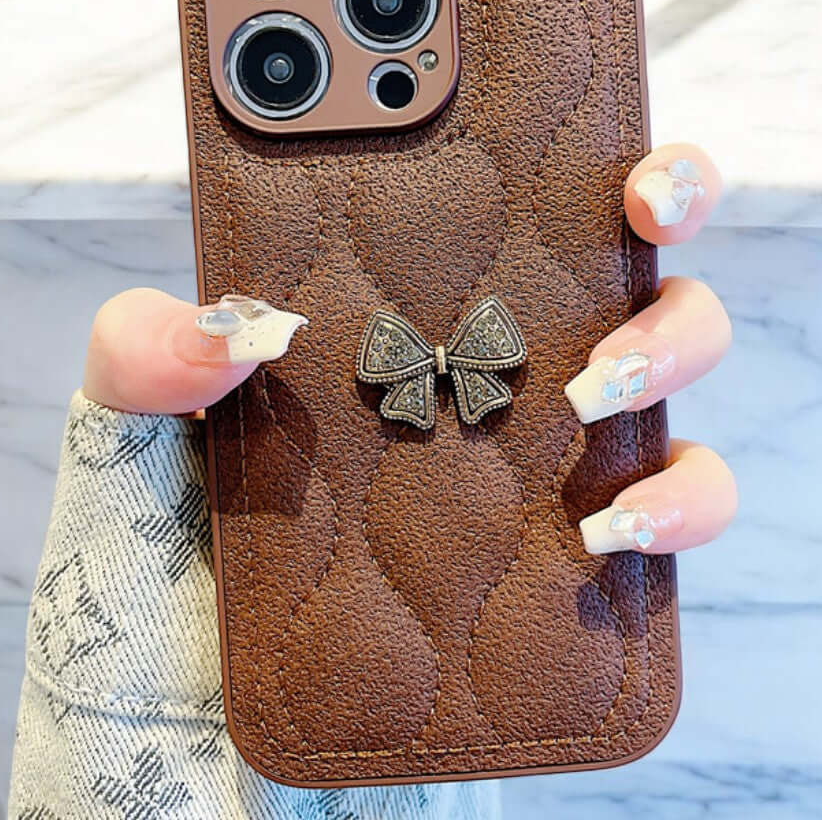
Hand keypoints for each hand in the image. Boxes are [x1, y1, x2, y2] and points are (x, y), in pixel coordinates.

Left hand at [82, 141, 732, 554]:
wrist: (208, 669)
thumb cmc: (184, 522)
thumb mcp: (144, 418)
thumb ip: (153, 354)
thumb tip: (225, 328)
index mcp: (423, 294)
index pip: (533, 192)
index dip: (601, 152)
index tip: (623, 158)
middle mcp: (504, 354)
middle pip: (634, 251)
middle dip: (673, 211)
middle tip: (631, 219)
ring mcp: (550, 445)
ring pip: (677, 369)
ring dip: (670, 355)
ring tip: (591, 392)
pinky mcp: (577, 546)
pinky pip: (674, 509)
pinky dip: (674, 507)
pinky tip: (606, 530)